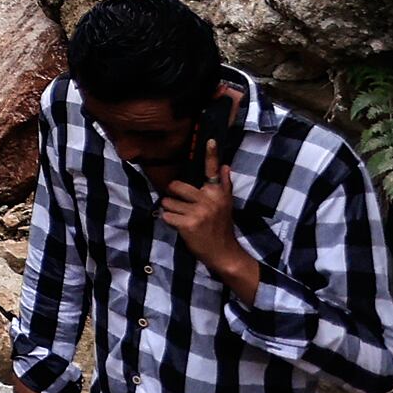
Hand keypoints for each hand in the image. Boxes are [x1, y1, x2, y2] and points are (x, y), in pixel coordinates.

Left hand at [159, 138, 255, 293]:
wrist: (224, 252)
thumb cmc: (221, 226)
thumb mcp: (225, 204)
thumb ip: (223, 184)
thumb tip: (225, 165)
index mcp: (218, 193)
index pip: (212, 170)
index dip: (211, 154)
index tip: (210, 139)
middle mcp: (209, 199)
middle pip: (175, 186)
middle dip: (173, 195)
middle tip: (182, 206)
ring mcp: (199, 212)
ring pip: (168, 202)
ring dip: (171, 210)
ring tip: (184, 218)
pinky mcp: (188, 224)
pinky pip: (166, 215)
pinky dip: (169, 221)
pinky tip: (181, 226)